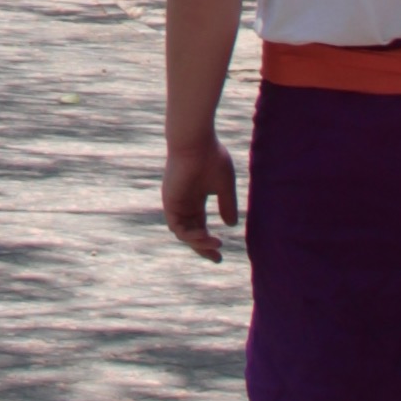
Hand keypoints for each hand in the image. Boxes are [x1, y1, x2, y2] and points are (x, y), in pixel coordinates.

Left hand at [161, 136, 238, 258]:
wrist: (195, 142)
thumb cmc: (211, 157)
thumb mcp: (224, 186)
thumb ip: (227, 205)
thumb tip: (231, 225)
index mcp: (195, 199)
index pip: (200, 226)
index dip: (209, 240)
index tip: (221, 253)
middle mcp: (183, 203)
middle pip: (191, 233)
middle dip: (203, 247)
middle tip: (217, 258)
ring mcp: (175, 203)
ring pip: (184, 233)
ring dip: (199, 242)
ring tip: (215, 244)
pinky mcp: (170, 202)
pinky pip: (177, 227)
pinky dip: (190, 235)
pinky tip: (205, 236)